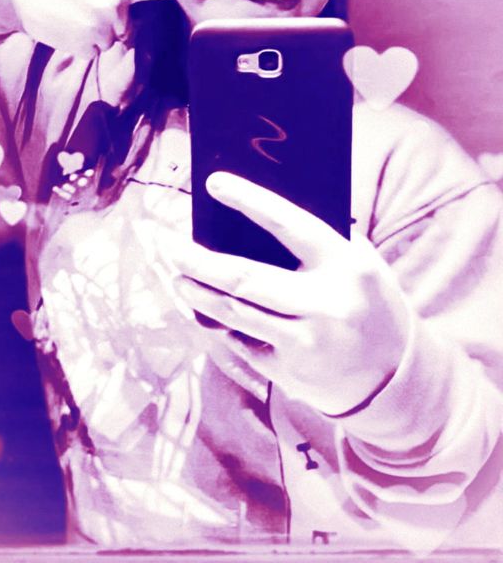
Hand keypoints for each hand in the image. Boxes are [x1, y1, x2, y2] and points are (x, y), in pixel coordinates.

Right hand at [13, 0, 211, 56]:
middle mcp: (115, 7)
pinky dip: (84, 43)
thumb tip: (135, 9)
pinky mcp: (87, 47)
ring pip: (111, 41)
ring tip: (74, 14)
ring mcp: (102, 30)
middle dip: (112, 20)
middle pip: (128, 27)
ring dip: (97, 32)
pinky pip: (96, 51)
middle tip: (86, 3)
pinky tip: (69, 27)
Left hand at [171, 171, 412, 415]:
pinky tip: (204, 308)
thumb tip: (258, 214)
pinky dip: (219, 322)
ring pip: (232, 312)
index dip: (249, 201)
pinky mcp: (288, 372)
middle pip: (243, 277)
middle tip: (167, 242)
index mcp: (346, 265)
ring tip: (177, 275)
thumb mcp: (363, 264)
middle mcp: (324, 304)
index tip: (213, 183)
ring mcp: (304, 342)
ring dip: (196, 292)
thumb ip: (322, 241)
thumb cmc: (370, 305)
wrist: (395, 379)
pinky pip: (241, 340)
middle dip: (196, 258)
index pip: (289, 224)